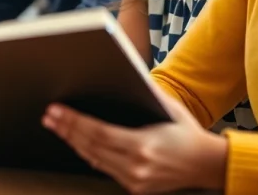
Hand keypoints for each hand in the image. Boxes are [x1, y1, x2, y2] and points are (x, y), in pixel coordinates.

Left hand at [41, 86, 226, 193]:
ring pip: (94, 160)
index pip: (98, 133)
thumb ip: (148, 92)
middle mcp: (137, 166)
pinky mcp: (135, 188)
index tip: (56, 111)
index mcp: (143, 145)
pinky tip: (77, 142)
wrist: (208, 165)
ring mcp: (135, 180)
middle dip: (67, 130)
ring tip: (57, 127)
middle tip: (49, 116)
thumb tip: (129, 73)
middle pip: (91, 147)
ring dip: (73, 142)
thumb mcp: (170, 108)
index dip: (74, 122)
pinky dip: (89, 154)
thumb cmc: (189, 134)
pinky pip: (105, 169)